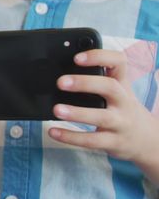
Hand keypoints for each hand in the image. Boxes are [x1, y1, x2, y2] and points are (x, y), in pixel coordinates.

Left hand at [49, 49, 158, 166]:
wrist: (146, 138)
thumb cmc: (122, 109)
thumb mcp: (116, 92)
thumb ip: (95, 81)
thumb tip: (58, 74)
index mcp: (122, 84)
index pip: (119, 62)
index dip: (99, 57)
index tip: (77, 58)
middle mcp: (124, 101)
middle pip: (109, 87)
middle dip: (85, 83)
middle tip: (60, 82)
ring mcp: (121, 122)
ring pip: (102, 116)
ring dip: (77, 113)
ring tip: (56, 109)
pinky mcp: (114, 141)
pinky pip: (92, 140)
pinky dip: (71, 137)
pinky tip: (53, 132)